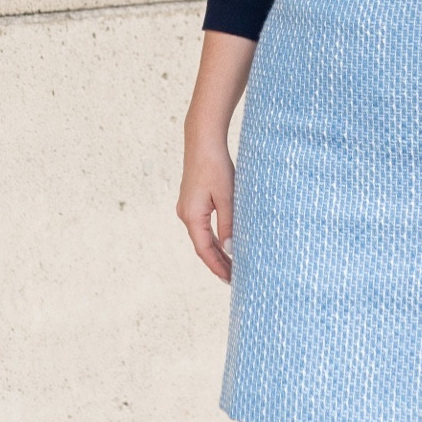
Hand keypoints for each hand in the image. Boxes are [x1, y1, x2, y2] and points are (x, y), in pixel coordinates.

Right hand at [178, 136, 236, 281]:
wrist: (203, 141)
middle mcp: (186, 214)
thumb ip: (228, 225)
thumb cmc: (216, 167)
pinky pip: (203, 226)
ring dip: (217, 251)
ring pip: (203, 237)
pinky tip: (226, 243)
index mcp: (192, 216)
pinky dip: (214, 237)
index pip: (205, 250)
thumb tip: (230, 250)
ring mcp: (188, 208)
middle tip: (235, 278)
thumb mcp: (227, 198)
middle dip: (218, 263)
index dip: (218, 267)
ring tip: (233, 265)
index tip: (231, 280)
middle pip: (203, 246)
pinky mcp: (193, 201)